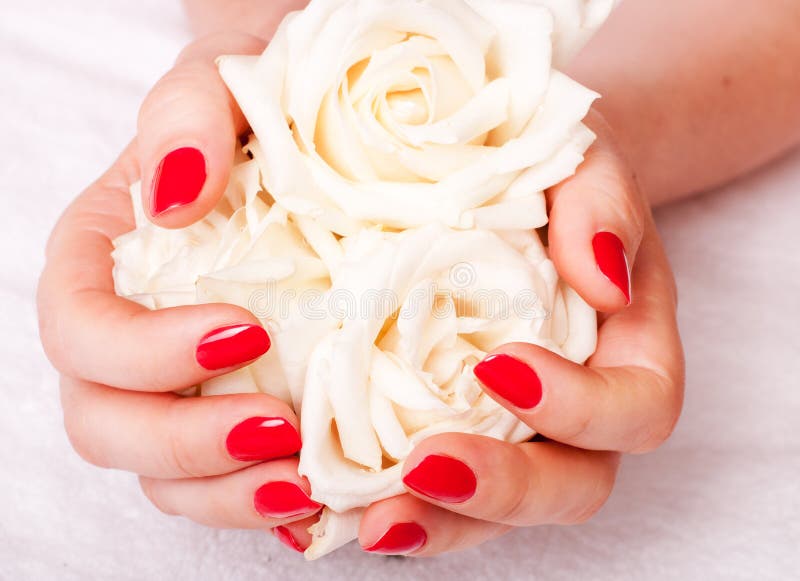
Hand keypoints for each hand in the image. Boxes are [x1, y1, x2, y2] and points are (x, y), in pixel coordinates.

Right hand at [37, 34, 322, 530]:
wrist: (305, 126)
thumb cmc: (254, 103)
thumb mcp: (220, 82)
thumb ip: (185, 119)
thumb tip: (177, 198)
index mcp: (101, 259)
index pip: (79, 331)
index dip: (143, 353)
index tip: (244, 334)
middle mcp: (124, 332)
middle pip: (105, 421)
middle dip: (185, 443)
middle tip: (280, 433)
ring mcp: (174, 381)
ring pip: (160, 471)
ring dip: (226, 492)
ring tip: (306, 482)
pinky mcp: (227, 406)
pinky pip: (220, 478)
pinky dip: (259, 499)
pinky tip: (317, 499)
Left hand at [326, 112, 684, 556]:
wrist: (508, 180)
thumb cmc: (553, 172)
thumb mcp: (585, 166)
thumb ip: (605, 207)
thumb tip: (602, 279)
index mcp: (630, 349)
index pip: (637, 408)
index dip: (582, 409)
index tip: (499, 368)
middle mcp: (582, 408)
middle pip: (573, 484)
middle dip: (503, 489)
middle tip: (427, 468)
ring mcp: (517, 429)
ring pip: (499, 510)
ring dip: (441, 522)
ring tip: (373, 520)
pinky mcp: (456, 429)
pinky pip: (439, 489)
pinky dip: (394, 501)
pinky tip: (335, 501)